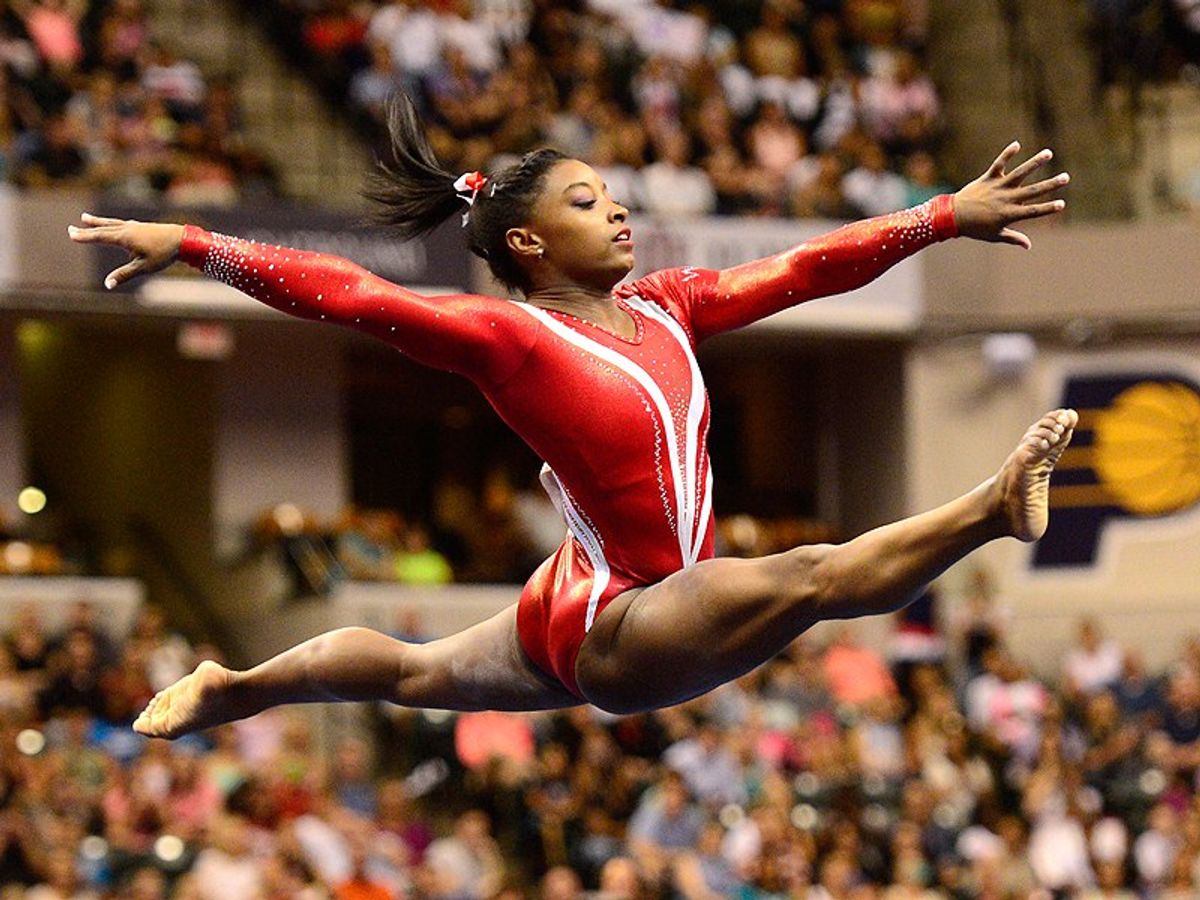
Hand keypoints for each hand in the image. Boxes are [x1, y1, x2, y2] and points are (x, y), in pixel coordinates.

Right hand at [67, 213, 185, 288]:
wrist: (183, 239)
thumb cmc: (163, 254)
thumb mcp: (143, 267)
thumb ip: (124, 275)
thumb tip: (107, 284)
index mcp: (124, 237)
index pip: (100, 236)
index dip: (84, 236)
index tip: (71, 234)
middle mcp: (127, 229)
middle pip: (103, 228)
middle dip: (87, 229)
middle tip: (71, 228)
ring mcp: (135, 226)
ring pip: (112, 223)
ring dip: (98, 222)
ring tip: (85, 218)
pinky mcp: (142, 227)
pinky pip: (123, 224)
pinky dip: (114, 224)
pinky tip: (116, 225)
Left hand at [953, 142, 1068, 248]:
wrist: (952, 217)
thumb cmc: (974, 229)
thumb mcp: (994, 236)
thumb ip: (1013, 238)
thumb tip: (1028, 246)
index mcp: (1009, 214)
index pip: (1033, 211)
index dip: (1048, 208)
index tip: (1062, 204)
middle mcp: (1006, 199)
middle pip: (1032, 191)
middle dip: (1050, 184)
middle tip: (1066, 177)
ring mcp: (997, 187)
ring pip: (1019, 173)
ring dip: (1034, 163)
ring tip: (1048, 153)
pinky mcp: (987, 178)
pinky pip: (998, 164)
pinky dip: (1007, 154)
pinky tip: (1017, 144)